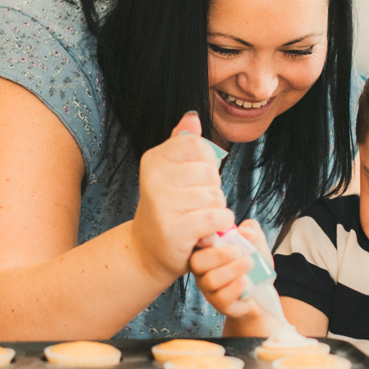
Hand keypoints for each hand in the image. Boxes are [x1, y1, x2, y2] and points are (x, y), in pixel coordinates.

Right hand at [130, 112, 233, 280]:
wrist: (148, 250)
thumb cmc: (168, 209)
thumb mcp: (172, 173)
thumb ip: (183, 144)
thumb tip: (193, 118)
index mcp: (154, 159)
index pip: (200, 147)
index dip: (208, 165)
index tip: (195, 181)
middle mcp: (154, 178)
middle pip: (210, 173)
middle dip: (212, 191)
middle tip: (196, 205)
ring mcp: (162, 203)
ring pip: (215, 196)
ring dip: (216, 210)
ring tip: (198, 219)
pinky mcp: (174, 228)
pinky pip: (216, 217)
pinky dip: (220, 225)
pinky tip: (206, 231)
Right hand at [191, 220, 272, 319]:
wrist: (263, 290)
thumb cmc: (253, 263)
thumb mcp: (256, 242)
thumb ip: (252, 231)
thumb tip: (245, 230)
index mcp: (206, 250)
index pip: (195, 242)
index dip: (203, 237)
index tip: (218, 234)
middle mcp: (203, 269)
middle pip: (196, 262)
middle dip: (217, 255)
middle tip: (237, 251)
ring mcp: (209, 288)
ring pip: (210, 280)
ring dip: (231, 270)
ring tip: (249, 263)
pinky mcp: (220, 303)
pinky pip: (222, 297)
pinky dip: (235, 287)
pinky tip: (246, 281)